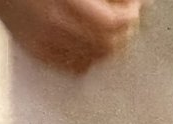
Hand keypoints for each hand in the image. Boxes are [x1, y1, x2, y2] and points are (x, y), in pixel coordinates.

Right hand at [0, 0, 143, 72]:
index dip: (131, 15)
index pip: (112, 23)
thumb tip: (128, 1)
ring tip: (111, 33)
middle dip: (124, 34)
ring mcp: (45, 42)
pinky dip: (89, 58)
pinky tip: (90, 44)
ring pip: (94, 59)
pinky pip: (74, 67)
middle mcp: (55, 24)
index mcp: (66, 1)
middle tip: (127, 20)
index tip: (135, 6)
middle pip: (107, 45)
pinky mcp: (37, 52)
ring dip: (109, 48)